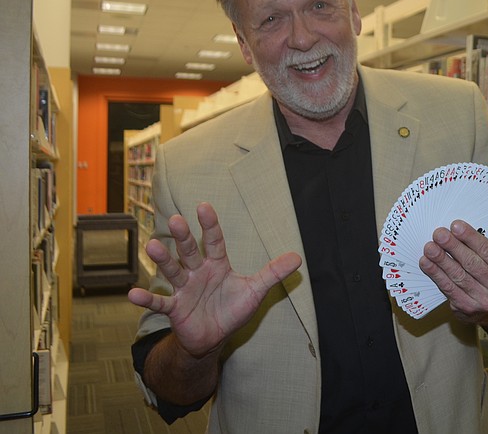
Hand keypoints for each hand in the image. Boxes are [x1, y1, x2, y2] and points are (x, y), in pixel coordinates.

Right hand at [128, 202, 301, 357]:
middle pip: (189, 251)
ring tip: (152, 246)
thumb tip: (299, 258)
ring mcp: (184, 289)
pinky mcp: (175, 309)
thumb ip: (273, 273)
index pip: (214, 241)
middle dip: (183, 237)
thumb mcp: (255, 290)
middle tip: (176, 219)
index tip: (203, 206)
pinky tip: (132, 294)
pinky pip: (159, 303)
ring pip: (172, 271)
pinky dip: (147, 300)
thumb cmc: (232, 309)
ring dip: (162, 260)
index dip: (209, 225)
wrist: (214, 337)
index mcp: (217, 264)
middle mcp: (197, 272)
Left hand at [419, 220, 487, 326]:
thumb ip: (479, 252)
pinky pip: (448, 288)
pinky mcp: (466, 308)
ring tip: (430, 248)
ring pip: (458, 276)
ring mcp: (482, 300)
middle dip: (453, 247)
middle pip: (472, 263)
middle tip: (439, 234)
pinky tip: (427, 264)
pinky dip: (436, 274)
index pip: (487, 251)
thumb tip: (455, 233)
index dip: (470, 237)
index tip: (456, 226)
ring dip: (441, 260)